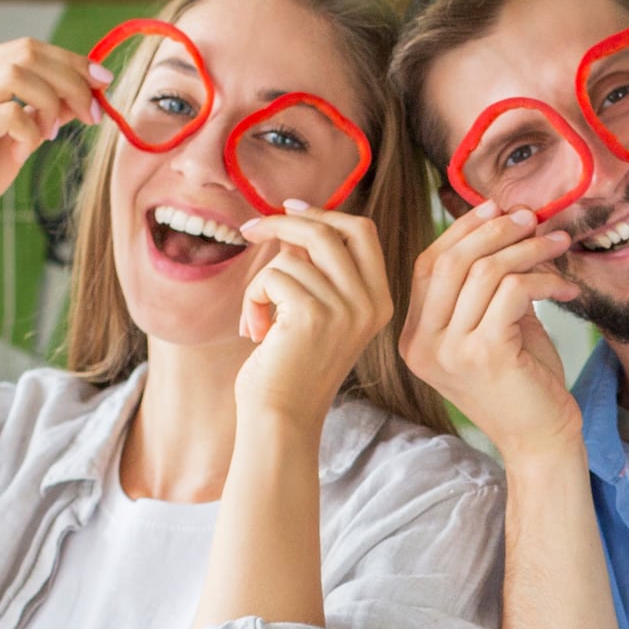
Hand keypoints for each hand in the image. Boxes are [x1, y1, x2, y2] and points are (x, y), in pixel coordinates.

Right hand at [0, 38, 100, 256]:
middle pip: (26, 54)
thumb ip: (42, 112)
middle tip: (93, 112)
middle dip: (71, 80)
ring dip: (52, 103)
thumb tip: (83, 93)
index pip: (26, 48)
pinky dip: (30, 131)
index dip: (70, 61)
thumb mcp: (17, 139)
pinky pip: (9, 114)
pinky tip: (26, 151)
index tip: (102, 81)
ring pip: (17, 76)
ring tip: (54, 134)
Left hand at [233, 208, 394, 436]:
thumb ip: (318, 270)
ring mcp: (344, 308)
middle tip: (249, 230)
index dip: (323, 212)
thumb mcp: (318, 313)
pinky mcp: (312, 315)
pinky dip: (252, 300)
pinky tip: (256, 332)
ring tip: (258, 319)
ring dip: (261, 283)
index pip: (361, 231)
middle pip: (327, 230)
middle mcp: (369, 303)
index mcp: (379, 300)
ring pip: (291, 256)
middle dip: (282, 223)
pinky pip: (271, 277)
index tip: (288, 208)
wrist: (282, 420)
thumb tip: (293, 221)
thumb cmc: (292, 368)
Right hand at [398, 203, 581, 464]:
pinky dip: (543, 280)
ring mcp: (450, 352)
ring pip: (484, 271)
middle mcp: (423, 346)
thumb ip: (485, 285)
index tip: (497, 207)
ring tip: (557, 246)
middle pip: (450, 261)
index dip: (461, 229)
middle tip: (533, 218)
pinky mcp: (485, 354)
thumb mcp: (493, 326)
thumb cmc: (522, 383)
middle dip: (495, 230)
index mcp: (416, 338)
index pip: (427, 266)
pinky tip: (565, 289)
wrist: (540, 439)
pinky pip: (512, 291)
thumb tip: (502, 222)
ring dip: (527, 250)